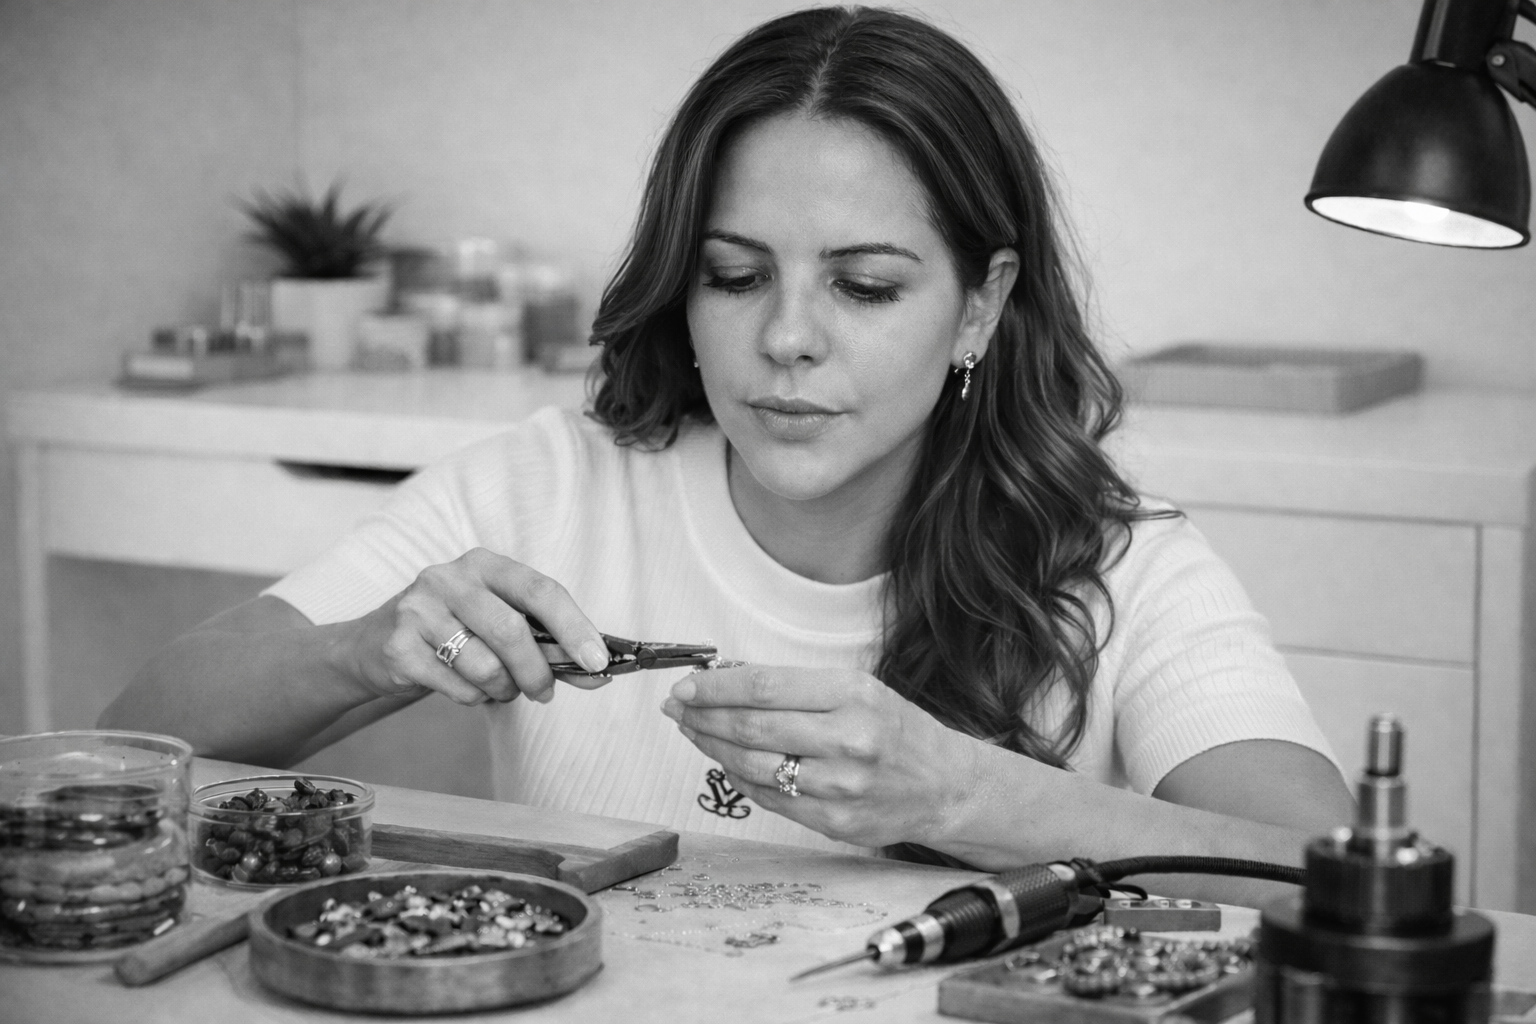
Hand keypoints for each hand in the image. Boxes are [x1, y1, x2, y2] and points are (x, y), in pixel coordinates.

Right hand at [345, 547, 611, 705]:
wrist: (373, 645)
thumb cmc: (453, 632)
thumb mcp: (496, 622)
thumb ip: (545, 642)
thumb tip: (597, 671)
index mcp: (484, 564)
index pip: (540, 590)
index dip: (574, 627)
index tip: (598, 661)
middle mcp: (449, 578)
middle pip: (512, 631)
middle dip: (537, 672)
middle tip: (544, 693)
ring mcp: (418, 610)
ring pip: (485, 666)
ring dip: (502, 690)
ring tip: (496, 687)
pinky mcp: (398, 646)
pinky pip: (458, 687)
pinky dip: (473, 698)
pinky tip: (464, 687)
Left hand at [661, 665, 978, 847]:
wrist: (945, 786)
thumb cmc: (896, 731)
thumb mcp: (856, 689)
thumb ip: (796, 687)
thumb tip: (727, 677)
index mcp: (852, 695)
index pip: (765, 687)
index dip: (716, 687)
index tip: (686, 685)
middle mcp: (847, 740)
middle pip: (752, 727)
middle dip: (703, 715)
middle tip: (676, 707)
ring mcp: (839, 786)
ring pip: (753, 766)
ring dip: (711, 747)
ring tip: (692, 731)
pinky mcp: (833, 821)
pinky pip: (769, 798)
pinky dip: (738, 778)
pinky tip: (724, 761)